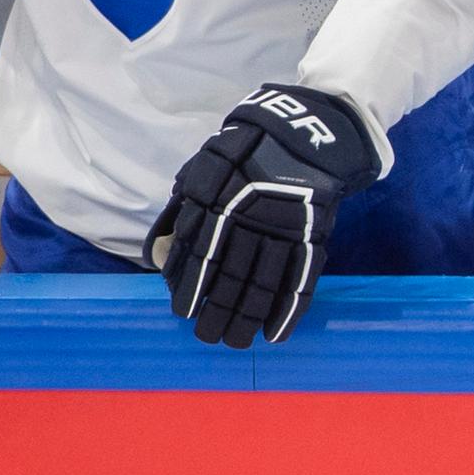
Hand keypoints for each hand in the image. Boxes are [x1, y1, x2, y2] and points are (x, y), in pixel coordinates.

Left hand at [146, 84, 382, 346]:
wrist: (305, 132)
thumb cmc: (244, 153)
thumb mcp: (201, 171)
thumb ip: (180, 213)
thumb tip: (159, 258)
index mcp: (220, 201)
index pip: (202, 255)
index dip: (192, 288)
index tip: (183, 312)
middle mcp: (251, 219)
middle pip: (231, 276)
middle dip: (218, 312)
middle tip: (208, 337)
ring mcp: (286, 229)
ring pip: (263, 284)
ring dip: (248, 318)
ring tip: (236, 342)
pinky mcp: (314, 235)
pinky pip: (302, 278)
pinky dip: (290, 310)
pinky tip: (276, 333)